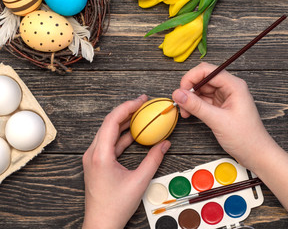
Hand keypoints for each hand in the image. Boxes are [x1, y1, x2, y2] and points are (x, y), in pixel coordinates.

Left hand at [82, 95, 170, 228]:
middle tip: (143, 103)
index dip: (127, 107)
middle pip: (109, 123)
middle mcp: (93, 153)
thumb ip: (154, 160)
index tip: (141, 100)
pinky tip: (134, 133)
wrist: (101, 223)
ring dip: (124, 122)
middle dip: (126, 111)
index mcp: (100, 155)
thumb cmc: (115, 206)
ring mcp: (93, 158)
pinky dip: (121, 135)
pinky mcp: (97, 163)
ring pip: (108, 132)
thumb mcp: (140, 181)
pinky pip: (109, 142)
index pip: (112, 121)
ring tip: (140, 114)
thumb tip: (165, 144)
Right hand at [172, 62, 275, 167]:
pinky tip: (190, 113)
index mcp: (234, 85)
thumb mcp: (218, 121)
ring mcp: (225, 97)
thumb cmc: (245, 137)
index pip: (207, 70)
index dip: (191, 78)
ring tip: (185, 112)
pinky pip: (204, 100)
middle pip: (203, 78)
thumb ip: (196, 106)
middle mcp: (230, 88)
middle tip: (180, 103)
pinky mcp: (221, 106)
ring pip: (202, 90)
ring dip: (191, 99)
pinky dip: (195, 106)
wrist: (255, 154)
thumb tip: (178, 94)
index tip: (181, 91)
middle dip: (189, 89)